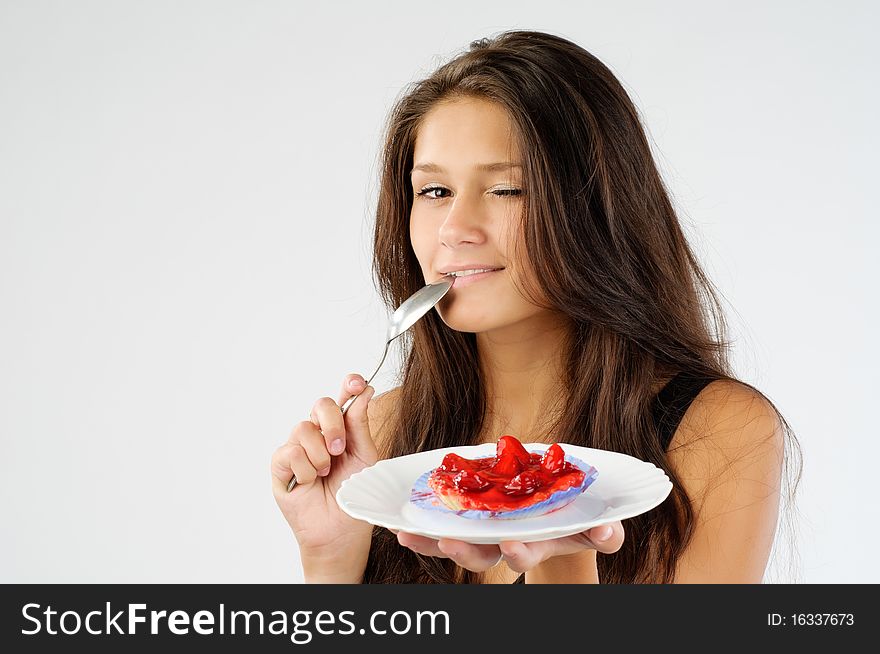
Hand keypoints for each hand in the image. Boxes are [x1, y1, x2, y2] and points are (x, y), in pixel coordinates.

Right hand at [270, 374, 377, 580]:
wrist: (340, 531)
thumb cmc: (353, 495)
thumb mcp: (365, 458)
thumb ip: (360, 425)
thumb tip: (364, 392)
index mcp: (342, 429)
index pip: (342, 398)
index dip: (349, 385)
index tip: (357, 384)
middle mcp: (318, 434)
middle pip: (321, 404)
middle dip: (333, 424)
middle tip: (340, 449)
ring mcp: (298, 447)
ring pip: (304, 428)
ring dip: (320, 455)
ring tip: (325, 474)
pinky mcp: (280, 464)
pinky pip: (291, 451)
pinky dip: (305, 469)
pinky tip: (309, 482)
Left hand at [395, 521, 624, 574]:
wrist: (557, 508)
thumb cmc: (578, 517)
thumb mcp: (595, 525)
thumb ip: (603, 532)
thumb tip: (607, 532)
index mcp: (535, 543)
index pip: (523, 554)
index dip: (518, 553)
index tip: (511, 544)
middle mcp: (505, 543)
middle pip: (482, 556)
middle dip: (465, 552)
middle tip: (448, 543)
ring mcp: (486, 534)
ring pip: (457, 544)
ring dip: (432, 542)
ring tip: (408, 535)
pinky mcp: (470, 519)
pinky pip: (443, 528)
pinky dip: (423, 532)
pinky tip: (400, 528)